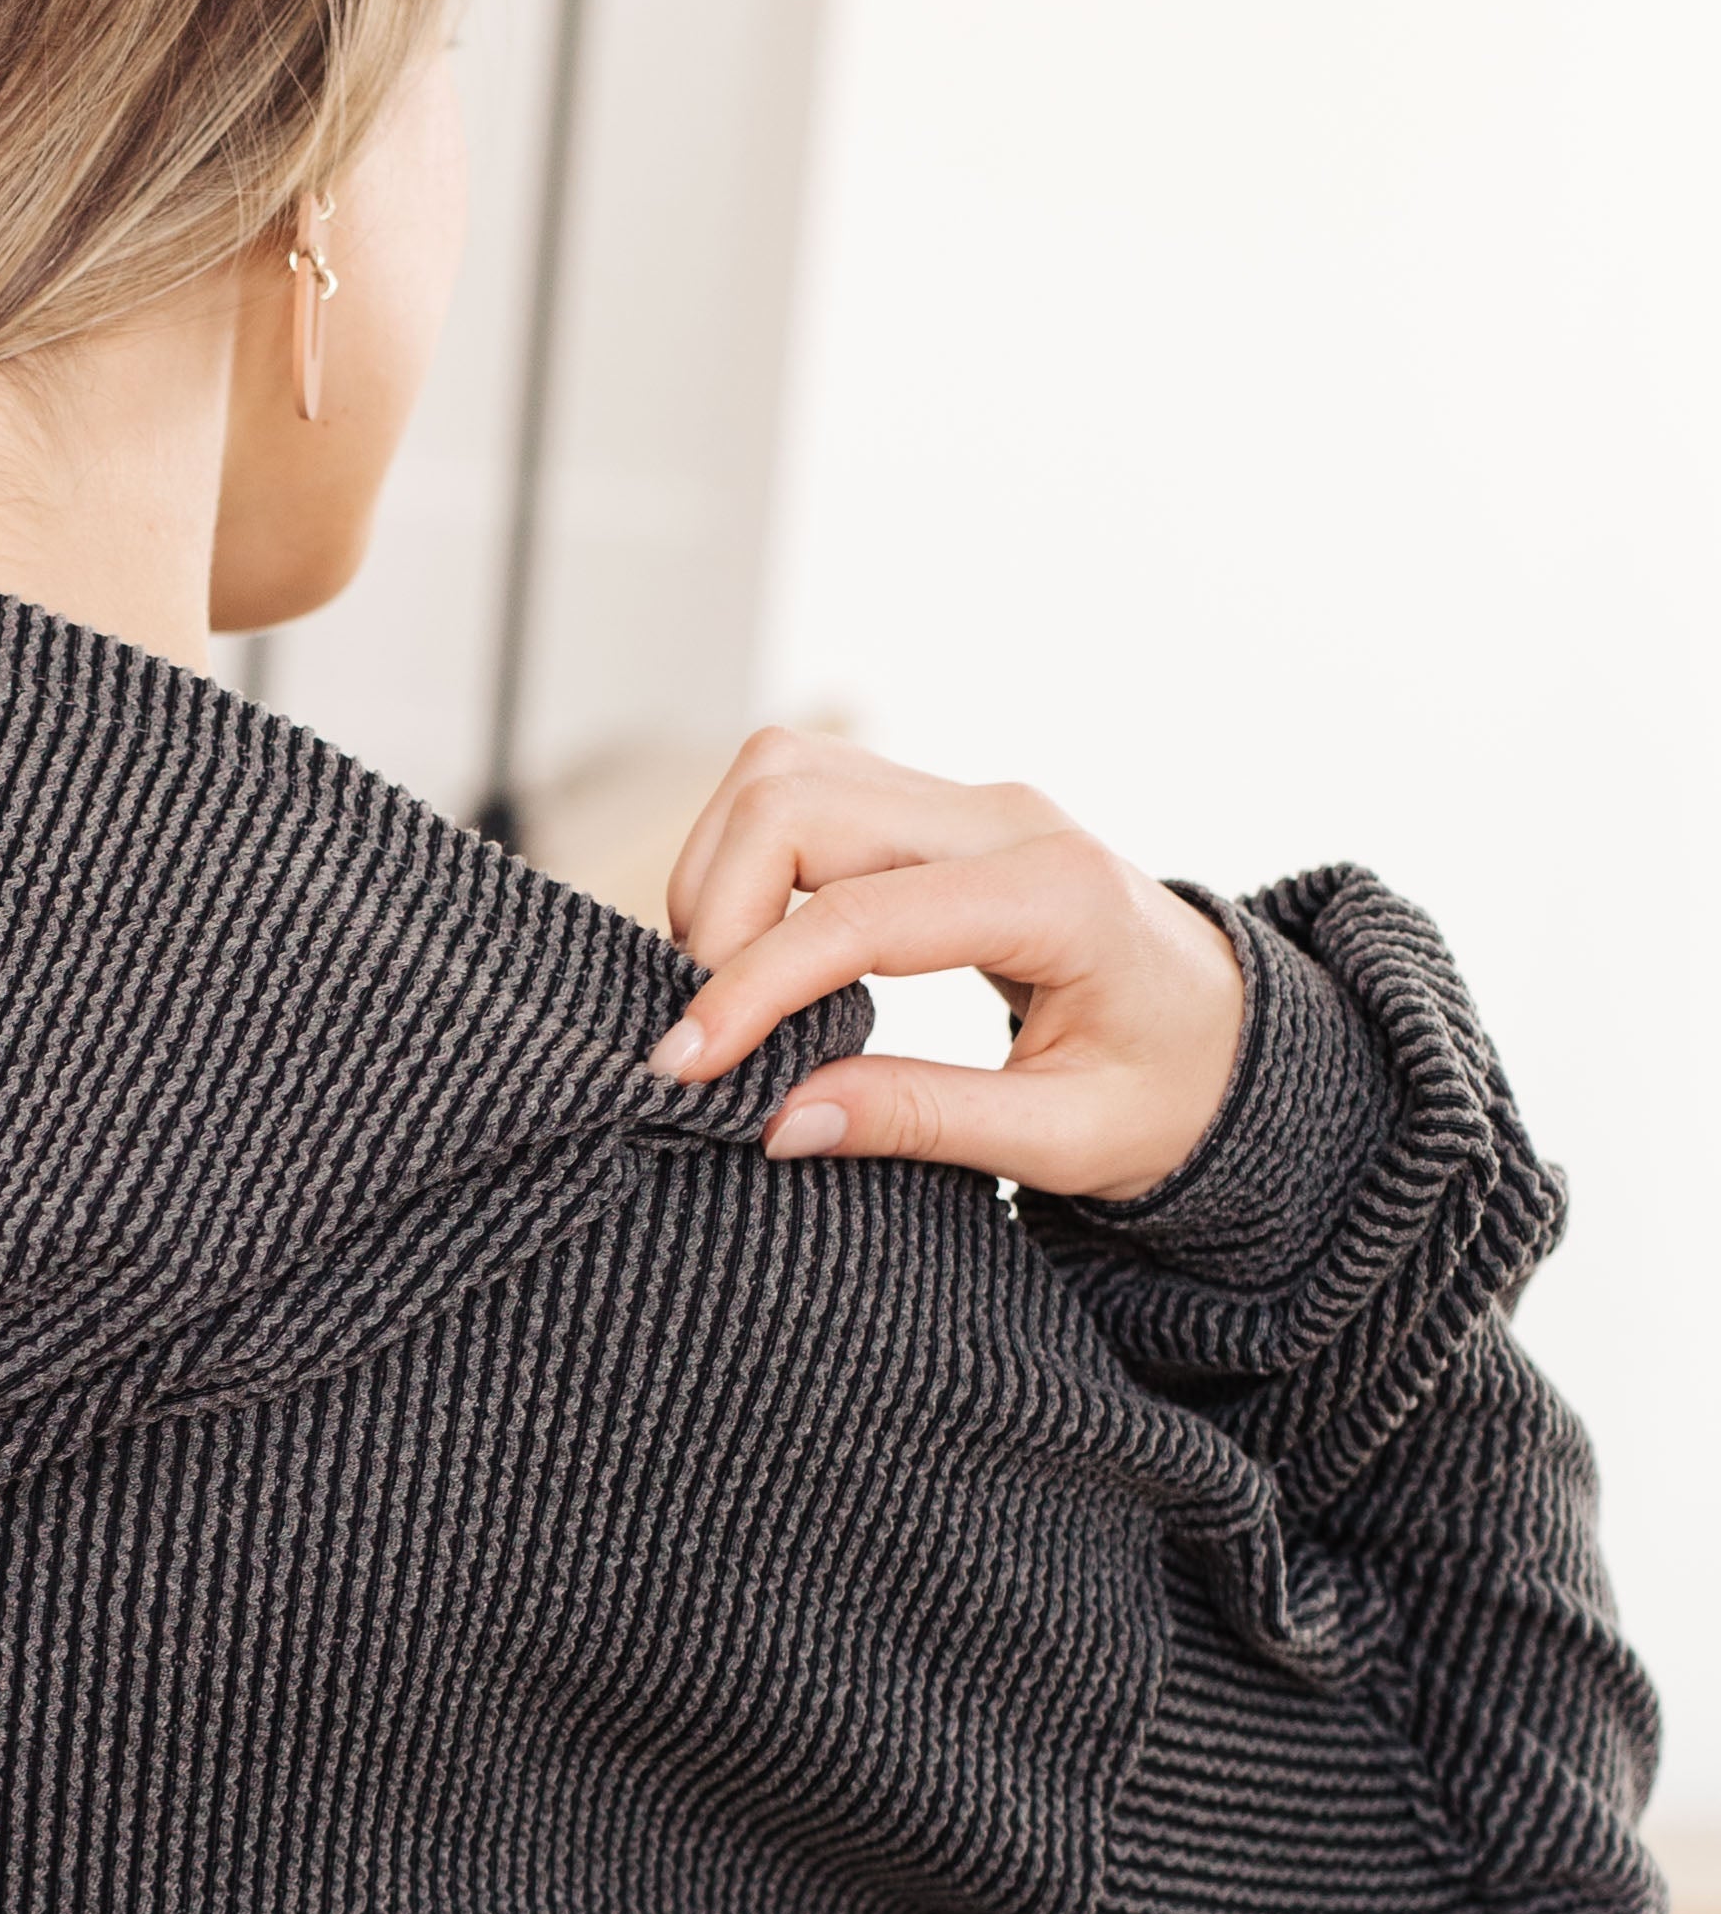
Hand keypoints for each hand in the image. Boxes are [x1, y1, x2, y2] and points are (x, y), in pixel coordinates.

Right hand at [648, 729, 1244, 1202]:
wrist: (1231, 1036)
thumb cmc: (1168, 1092)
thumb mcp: (1065, 1139)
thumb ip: (922, 1122)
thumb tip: (775, 1119)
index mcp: (1058, 894)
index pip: (855, 913)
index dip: (750, 988)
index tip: (682, 1070)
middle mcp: (1006, 816)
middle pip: (794, 797)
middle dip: (716, 914)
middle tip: (706, 1034)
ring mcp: (967, 800)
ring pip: (783, 774)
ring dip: (720, 877)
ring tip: (727, 995)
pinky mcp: (934, 812)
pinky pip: (803, 796)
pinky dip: (746, 867)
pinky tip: (760, 961)